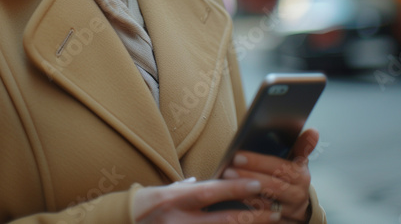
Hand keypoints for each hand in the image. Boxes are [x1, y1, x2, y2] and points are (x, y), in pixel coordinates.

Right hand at [133, 177, 284, 221]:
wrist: (125, 223)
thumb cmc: (145, 205)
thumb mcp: (164, 191)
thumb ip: (188, 187)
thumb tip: (209, 181)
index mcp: (174, 200)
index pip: (210, 192)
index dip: (235, 188)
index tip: (257, 183)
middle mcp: (179, 220)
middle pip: (223, 221)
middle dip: (251, 217)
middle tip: (275, 212)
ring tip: (268, 223)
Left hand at [218, 129, 318, 222]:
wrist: (300, 207)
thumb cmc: (293, 176)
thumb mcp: (299, 162)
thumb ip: (302, 146)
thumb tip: (313, 131)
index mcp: (301, 175)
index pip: (279, 167)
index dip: (258, 162)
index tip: (238, 155)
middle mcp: (297, 194)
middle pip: (272, 186)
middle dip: (248, 177)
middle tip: (228, 169)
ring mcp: (288, 210)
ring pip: (265, 203)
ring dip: (244, 192)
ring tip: (227, 181)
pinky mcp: (279, 221)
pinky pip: (261, 216)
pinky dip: (246, 207)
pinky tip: (232, 197)